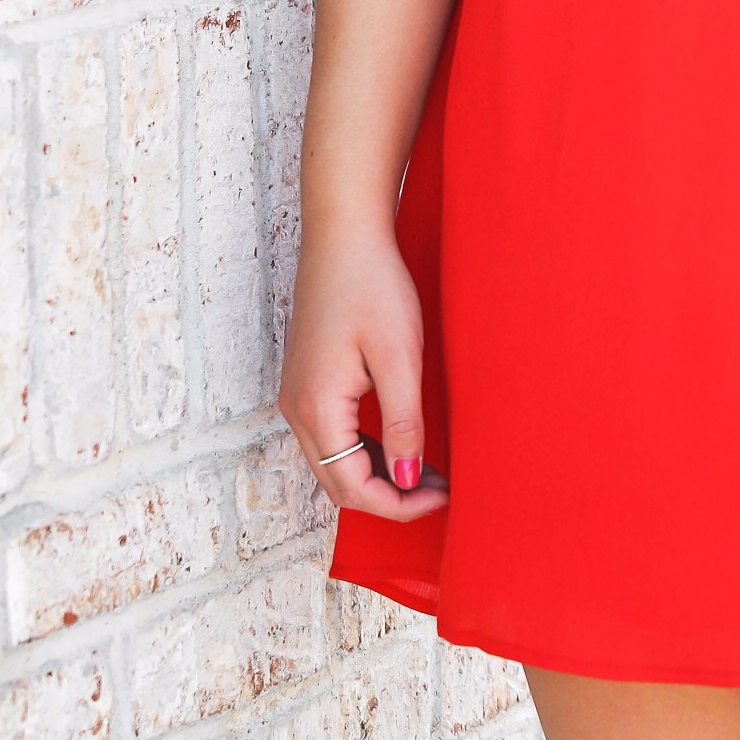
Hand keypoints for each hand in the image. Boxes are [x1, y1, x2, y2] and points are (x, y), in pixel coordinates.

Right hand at [279, 218, 449, 517]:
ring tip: (428, 471)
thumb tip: (408, 479)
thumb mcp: (399, 357)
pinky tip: (402, 443)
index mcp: (317, 407)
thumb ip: (403, 424)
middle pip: (338, 484)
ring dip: (378, 476)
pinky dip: (365, 453)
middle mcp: (297, 410)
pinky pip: (332, 438)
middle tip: (440, 490)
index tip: (442, 496)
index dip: (399, 504)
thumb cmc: (372, 286)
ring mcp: (298, 396)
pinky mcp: (308, 383)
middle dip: (389, 497)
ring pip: (334, 464)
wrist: (344, 235)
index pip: (352, 487)